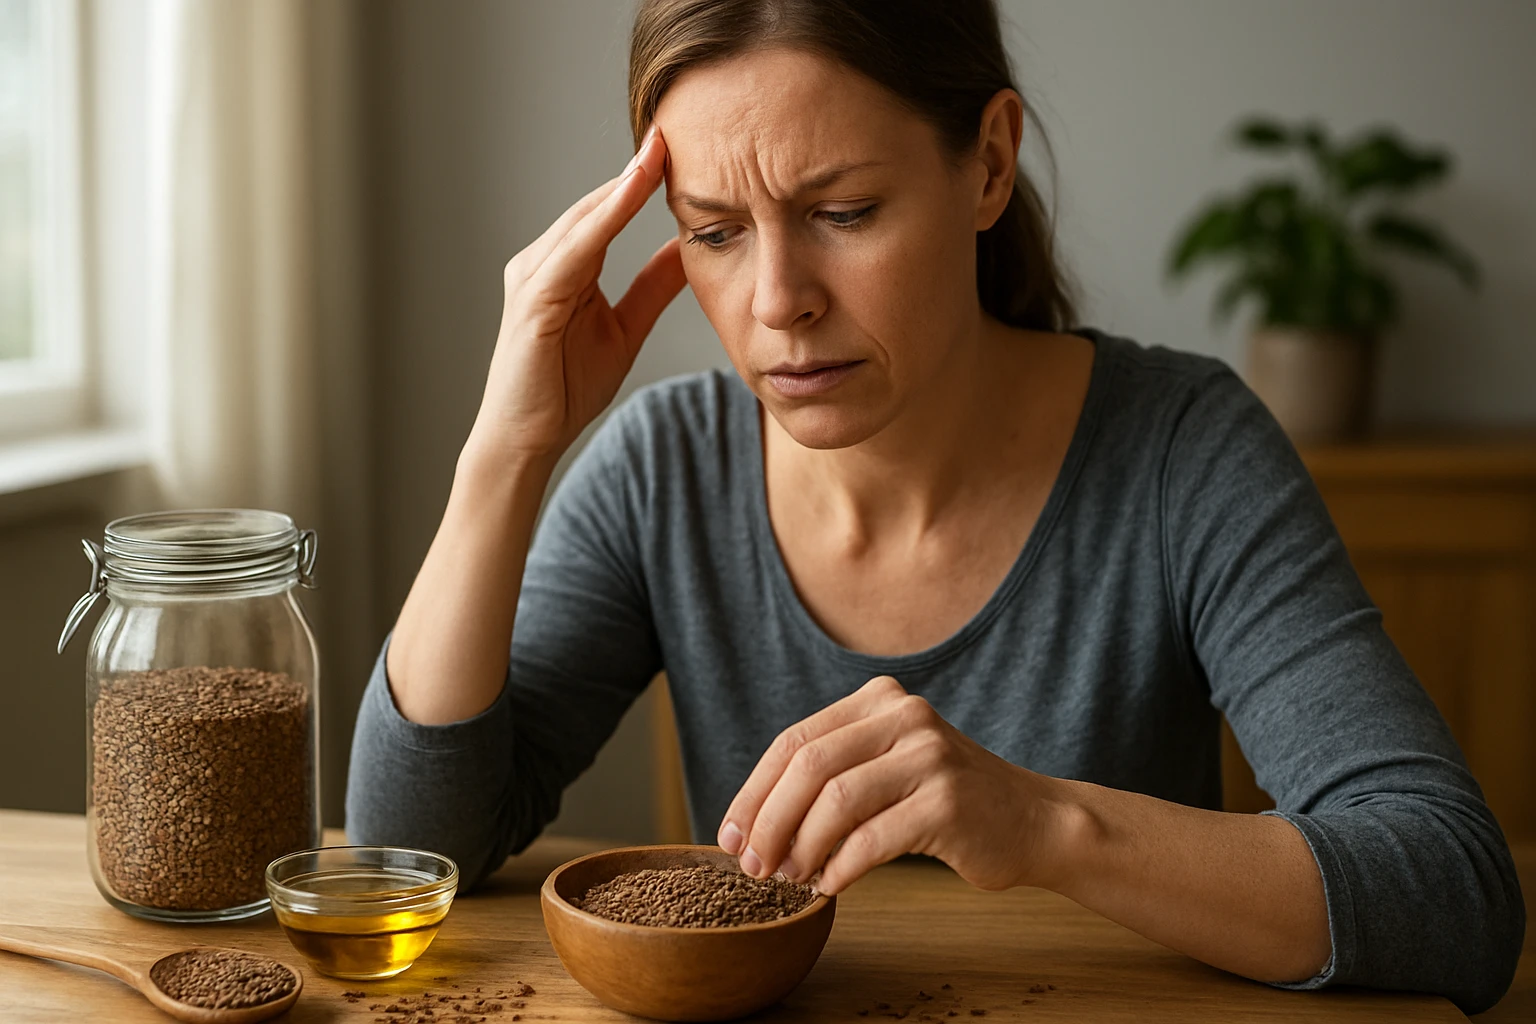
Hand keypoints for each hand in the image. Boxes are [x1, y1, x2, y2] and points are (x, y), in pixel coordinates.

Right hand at [468, 125, 686, 462]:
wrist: (526, 439)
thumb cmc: (563, 388)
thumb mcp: (625, 328)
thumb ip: (651, 287)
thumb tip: (688, 249)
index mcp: (562, 267)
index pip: (606, 212)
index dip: (642, 180)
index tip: (680, 147)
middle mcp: (540, 261)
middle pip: (595, 204)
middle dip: (635, 168)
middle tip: (675, 128)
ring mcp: (532, 277)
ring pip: (585, 218)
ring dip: (623, 183)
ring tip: (661, 149)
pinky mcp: (534, 299)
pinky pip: (576, 248)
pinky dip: (605, 217)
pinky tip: (633, 192)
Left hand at [716, 676, 1062, 894]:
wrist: (1034, 821)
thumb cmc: (947, 802)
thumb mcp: (890, 765)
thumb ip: (834, 773)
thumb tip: (754, 823)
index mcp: (880, 700)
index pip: (795, 741)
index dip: (754, 791)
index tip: (731, 834)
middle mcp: (905, 716)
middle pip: (809, 766)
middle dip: (769, 821)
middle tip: (752, 864)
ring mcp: (930, 757)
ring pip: (836, 801)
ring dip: (801, 848)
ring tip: (789, 877)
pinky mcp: (948, 803)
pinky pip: (872, 839)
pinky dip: (840, 867)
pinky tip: (829, 885)